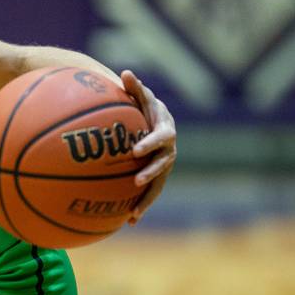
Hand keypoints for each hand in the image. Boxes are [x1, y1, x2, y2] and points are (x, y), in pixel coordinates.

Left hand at [123, 69, 175, 223]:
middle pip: (163, 164)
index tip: (135, 150)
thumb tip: (126, 72)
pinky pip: (151, 193)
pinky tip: (128, 222)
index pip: (161, 137)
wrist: (156, 120)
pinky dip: (141, 206)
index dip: (150, 144)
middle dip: (150, 173)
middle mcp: (169, 150)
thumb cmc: (144, 106)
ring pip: (158, 184)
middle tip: (135, 181)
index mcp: (165, 130)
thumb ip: (134, 88)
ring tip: (133, 213)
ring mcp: (165, 165)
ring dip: (147, 198)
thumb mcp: (141, 96)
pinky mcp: (157, 176)